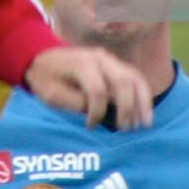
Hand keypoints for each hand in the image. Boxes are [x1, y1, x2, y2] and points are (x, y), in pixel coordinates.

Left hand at [23, 46, 152, 129]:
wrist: (43, 59)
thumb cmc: (46, 79)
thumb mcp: (52, 95)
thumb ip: (75, 103)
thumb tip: (97, 112)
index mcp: (81, 64)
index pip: (98, 91)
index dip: (97, 113)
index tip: (90, 127)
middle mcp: (99, 58)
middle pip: (123, 81)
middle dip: (128, 108)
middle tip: (126, 130)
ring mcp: (109, 59)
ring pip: (134, 77)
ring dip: (143, 101)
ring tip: (145, 124)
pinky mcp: (114, 65)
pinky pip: (134, 77)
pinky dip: (142, 94)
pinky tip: (144, 112)